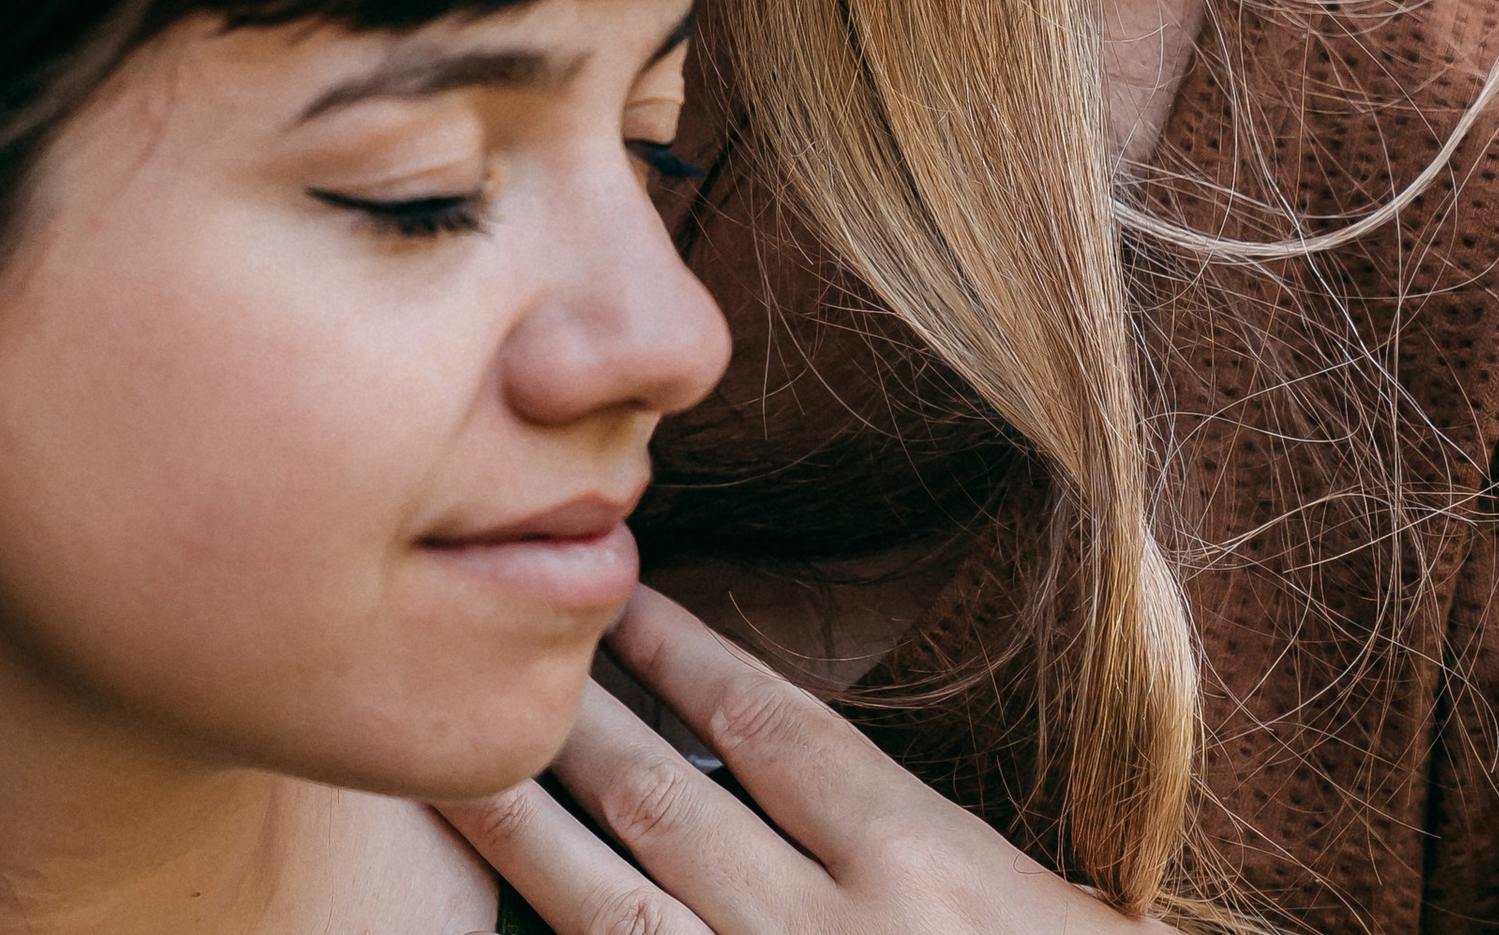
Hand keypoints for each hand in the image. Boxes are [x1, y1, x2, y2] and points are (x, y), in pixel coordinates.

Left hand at [440, 586, 1170, 932]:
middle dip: (579, 721)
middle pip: (666, 803)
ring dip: (528, 832)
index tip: (625, 595)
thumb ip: (931, 838)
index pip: (772, 725)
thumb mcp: (1040, 904)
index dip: (684, 652)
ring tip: (459, 766)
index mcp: (924, 871)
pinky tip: (512, 916)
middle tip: (505, 643)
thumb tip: (798, 757)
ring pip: (612, 910)